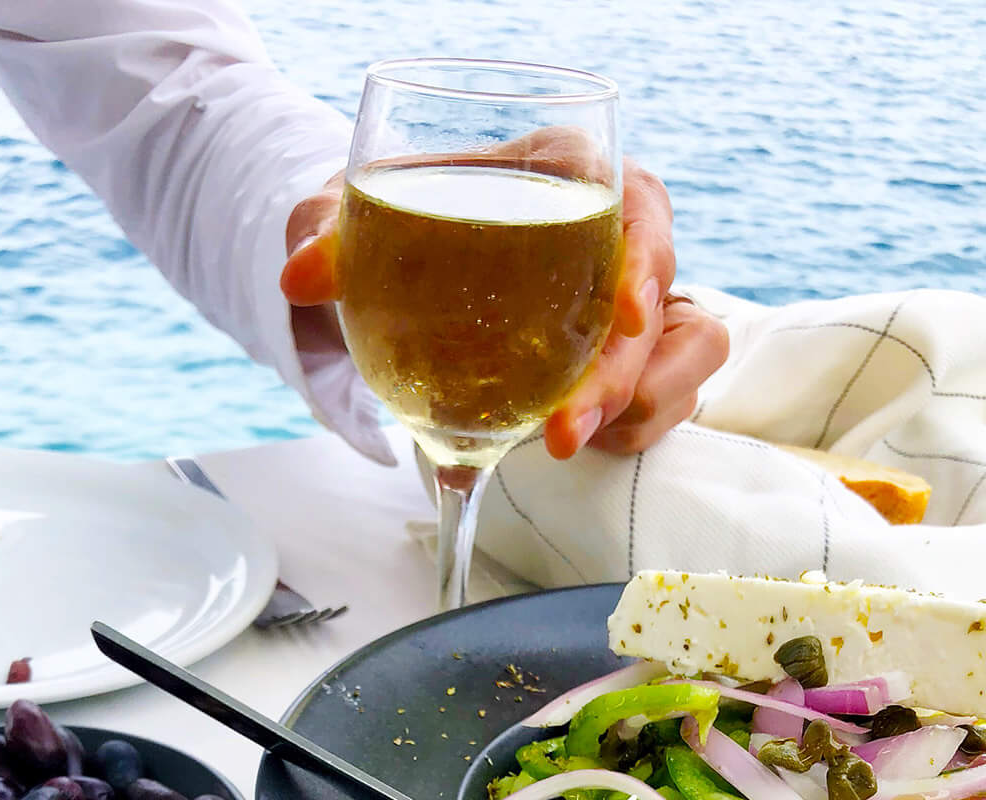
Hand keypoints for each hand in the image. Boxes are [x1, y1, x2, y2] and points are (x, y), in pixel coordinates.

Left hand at [281, 161, 728, 457]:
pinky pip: (664, 400)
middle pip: (662, 302)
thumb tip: (300, 275)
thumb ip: (328, 237)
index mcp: (570, 170)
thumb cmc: (404, 225)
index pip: (637, 204)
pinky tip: (565, 440)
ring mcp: (637, 304)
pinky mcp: (636, 360)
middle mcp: (618, 234)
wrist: (410, 271)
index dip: (642, 261)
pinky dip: (627, 430)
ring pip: (684, 356)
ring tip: (560, 442)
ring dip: (630, 408)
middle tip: (562, 435)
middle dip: (620, 377)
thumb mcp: (358, 220)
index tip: (623, 314)